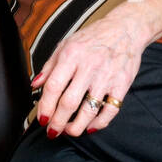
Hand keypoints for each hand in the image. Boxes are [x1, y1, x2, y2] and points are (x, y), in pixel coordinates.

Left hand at [31, 10, 147, 138]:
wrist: (126, 29)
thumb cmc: (93, 37)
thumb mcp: (66, 44)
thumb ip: (49, 66)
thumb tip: (35, 85)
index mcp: (71, 55)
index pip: (53, 87)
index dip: (45, 106)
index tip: (42, 119)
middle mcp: (88, 67)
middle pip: (69, 102)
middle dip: (58, 122)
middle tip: (52, 132)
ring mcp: (106, 77)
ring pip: (89, 111)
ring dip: (76, 127)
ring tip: (69, 131)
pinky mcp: (122, 84)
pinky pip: (110, 110)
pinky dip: (100, 123)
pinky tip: (90, 127)